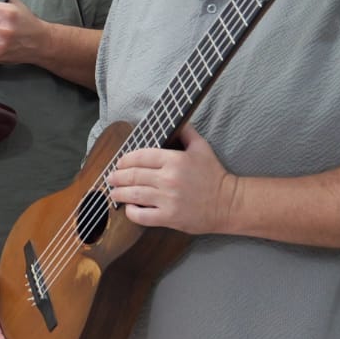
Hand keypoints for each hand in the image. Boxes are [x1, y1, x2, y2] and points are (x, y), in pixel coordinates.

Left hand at [107, 124, 237, 233]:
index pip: (140, 156)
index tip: (119, 163)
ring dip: (119, 193)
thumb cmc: (214, 175)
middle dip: (117, 176)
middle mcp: (168, 179)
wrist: (229, 204)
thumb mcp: (202, 147)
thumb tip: (176, 120)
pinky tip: (129, 208)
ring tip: (113, 193)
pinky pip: (142, 215)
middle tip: (111, 178)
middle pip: (132, 175)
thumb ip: (186, 132)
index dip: (125, 159)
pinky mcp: (169, 217)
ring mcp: (167, 199)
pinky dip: (131, 212)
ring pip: (133, 194)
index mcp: (174, 160)